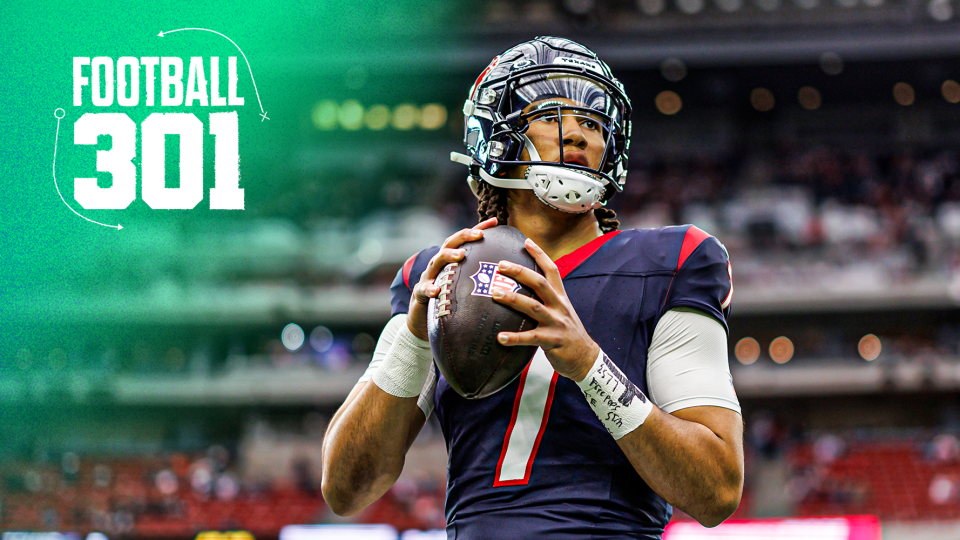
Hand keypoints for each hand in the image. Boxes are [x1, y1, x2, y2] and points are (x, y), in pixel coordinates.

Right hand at [407, 217, 499, 340]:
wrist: (422, 317)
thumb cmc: (448, 298)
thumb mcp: (463, 284)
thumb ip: (479, 277)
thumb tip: (509, 274)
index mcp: (450, 260)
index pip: (464, 240)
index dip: (479, 228)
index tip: (495, 222)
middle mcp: (439, 264)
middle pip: (449, 244)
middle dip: (464, 236)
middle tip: (479, 235)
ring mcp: (429, 277)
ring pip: (436, 261)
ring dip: (448, 256)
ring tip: (461, 255)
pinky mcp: (421, 293)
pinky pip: (424, 289)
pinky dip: (429, 288)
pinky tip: (436, 290)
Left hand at [491, 238, 599, 381]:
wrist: (585, 357)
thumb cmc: (566, 332)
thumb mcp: (560, 310)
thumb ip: (544, 299)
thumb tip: (521, 288)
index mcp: (560, 297)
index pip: (551, 270)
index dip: (540, 254)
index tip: (526, 240)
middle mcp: (559, 306)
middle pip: (540, 283)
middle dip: (520, 272)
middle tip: (500, 265)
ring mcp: (556, 323)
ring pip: (534, 307)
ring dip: (513, 299)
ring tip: (495, 294)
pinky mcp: (552, 341)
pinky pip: (531, 338)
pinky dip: (515, 337)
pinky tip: (500, 337)